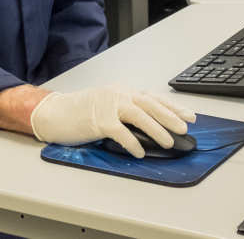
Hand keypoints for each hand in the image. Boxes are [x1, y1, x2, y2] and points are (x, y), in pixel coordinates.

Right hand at [29, 85, 195, 157]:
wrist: (54, 113)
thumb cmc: (80, 112)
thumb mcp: (107, 106)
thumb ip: (127, 114)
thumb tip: (151, 130)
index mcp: (122, 92)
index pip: (152, 97)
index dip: (172, 106)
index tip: (189, 115)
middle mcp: (117, 95)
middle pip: (150, 103)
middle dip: (170, 115)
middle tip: (185, 127)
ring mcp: (108, 106)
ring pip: (139, 115)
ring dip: (156, 129)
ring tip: (168, 142)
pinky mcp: (98, 120)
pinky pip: (120, 132)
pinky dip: (132, 143)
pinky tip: (140, 152)